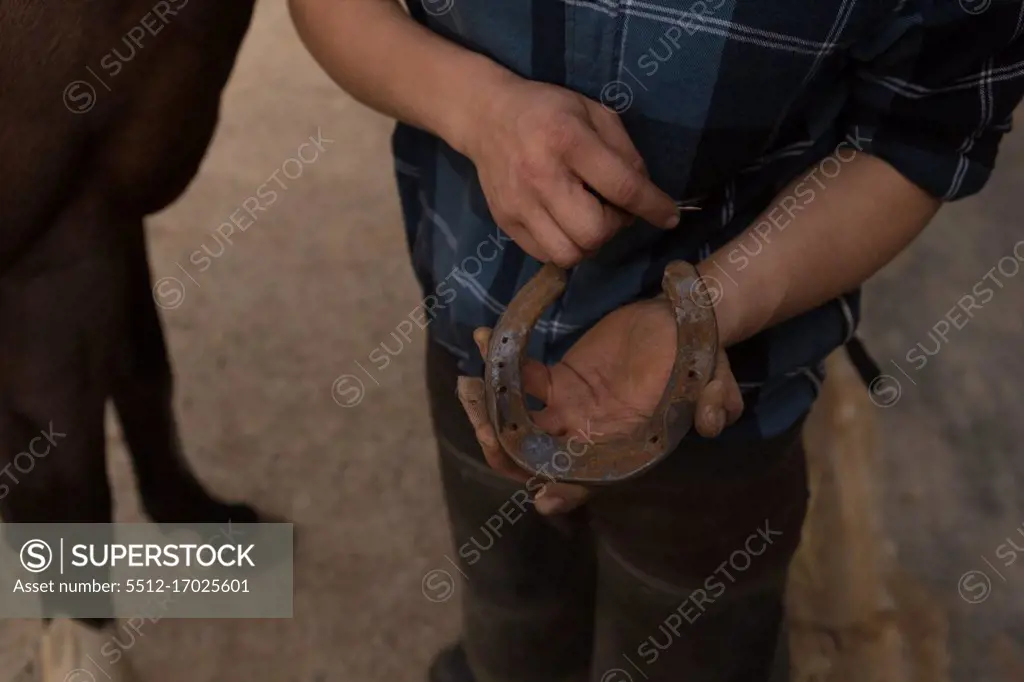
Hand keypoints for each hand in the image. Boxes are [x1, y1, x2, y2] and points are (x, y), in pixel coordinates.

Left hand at [456, 296, 742, 514]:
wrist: (686, 320)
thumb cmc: (701, 354)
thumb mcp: (715, 377)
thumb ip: (714, 401)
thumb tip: (711, 425)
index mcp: (624, 447)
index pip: (590, 479)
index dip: (566, 489)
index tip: (541, 491)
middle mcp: (590, 438)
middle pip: (535, 459)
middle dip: (503, 446)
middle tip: (481, 418)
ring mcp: (570, 413)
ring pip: (518, 426)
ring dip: (487, 411)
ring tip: (468, 383)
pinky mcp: (560, 384)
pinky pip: (521, 384)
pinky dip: (500, 368)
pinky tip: (485, 338)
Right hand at [457, 73, 680, 267]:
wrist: (486, 116)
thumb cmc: (548, 110)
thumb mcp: (594, 112)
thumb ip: (624, 151)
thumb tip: (644, 193)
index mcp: (568, 141)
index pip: (621, 187)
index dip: (653, 207)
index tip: (670, 217)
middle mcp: (541, 177)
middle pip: (594, 232)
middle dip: (614, 226)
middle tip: (612, 209)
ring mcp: (519, 204)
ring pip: (570, 253)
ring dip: (590, 242)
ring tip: (589, 218)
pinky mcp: (505, 222)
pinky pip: (547, 256)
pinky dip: (566, 247)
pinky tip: (566, 224)